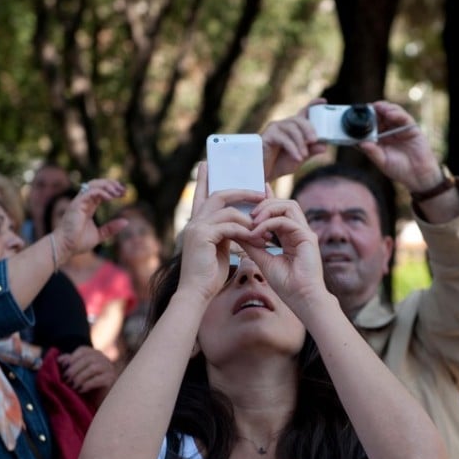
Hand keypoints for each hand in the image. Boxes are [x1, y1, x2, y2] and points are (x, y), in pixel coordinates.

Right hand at [53, 179, 126, 261]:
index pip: (101, 191)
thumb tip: (126, 222)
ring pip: (93, 185)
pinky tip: (110, 198)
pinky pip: (89, 193)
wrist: (66, 247)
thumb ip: (111, 228)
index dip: (113, 189)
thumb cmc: (78, 242)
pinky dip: (101, 193)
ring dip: (107, 186)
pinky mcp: (76, 205)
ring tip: (118, 192)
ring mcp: (79, 202)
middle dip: (111, 184)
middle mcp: (83, 202)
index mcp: (88, 207)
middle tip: (124, 190)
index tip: (124, 193)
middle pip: (97, 184)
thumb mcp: (99, 235)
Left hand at [60, 346, 117, 402]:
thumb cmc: (85, 385)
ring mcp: (109, 369)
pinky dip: (88, 384)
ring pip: (94, 368)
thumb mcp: (76, 373)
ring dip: (80, 377)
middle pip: (88, 359)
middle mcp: (103, 359)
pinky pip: (99, 379)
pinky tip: (81, 390)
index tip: (63, 367)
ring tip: (73, 386)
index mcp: (95, 354)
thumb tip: (59, 359)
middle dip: (74, 369)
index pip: (83, 350)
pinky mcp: (111, 380)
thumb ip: (69, 364)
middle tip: (66, 379)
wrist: (99, 401)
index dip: (72, 357)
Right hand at [178, 162, 267, 300]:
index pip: (202, 195)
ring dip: (250, 219)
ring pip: (228, 211)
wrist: (196, 294)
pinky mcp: (203, 236)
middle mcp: (194, 222)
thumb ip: (225, 233)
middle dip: (242, 192)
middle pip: (219, 195)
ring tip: (265, 228)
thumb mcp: (219, 249)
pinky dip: (245, 231)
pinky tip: (257, 239)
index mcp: (196, 224)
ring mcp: (196, 228)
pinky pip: (230, 226)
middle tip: (261, 193)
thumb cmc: (209, 276)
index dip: (205, 179)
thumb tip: (239, 224)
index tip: (207, 164)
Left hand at [243, 198, 327, 318]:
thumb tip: (235, 231)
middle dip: (265, 204)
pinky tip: (257, 233)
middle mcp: (300, 231)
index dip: (267, 201)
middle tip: (248, 215)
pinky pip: (285, 221)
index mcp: (292, 236)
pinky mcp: (307, 237)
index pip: (280, 211)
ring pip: (288, 206)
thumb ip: (251, 244)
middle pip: (285, 203)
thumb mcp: (262, 259)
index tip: (250, 198)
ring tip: (252, 221)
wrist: (301, 299)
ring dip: (267, 210)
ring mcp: (305, 233)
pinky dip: (268, 224)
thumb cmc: (286, 284)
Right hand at [261, 99, 328, 180]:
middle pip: (298, 119)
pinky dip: (292, 148)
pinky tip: (297, 158)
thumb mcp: (300, 158)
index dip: (313, 105)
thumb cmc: (280, 164)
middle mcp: (284, 125)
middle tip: (315, 140)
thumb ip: (311, 151)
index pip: (304, 113)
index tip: (324, 101)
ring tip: (304, 156)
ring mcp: (275, 128)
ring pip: (291, 128)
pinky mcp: (267, 136)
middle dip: (309, 129)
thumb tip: (324, 146)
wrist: (263, 174)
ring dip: (300, 142)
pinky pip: (283, 138)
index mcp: (293, 128)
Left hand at [356, 101, 440, 192]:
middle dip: (373, 110)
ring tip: (378, 107)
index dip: (364, 119)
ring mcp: (400, 128)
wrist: (418, 176)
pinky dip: (397, 113)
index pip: (370, 125)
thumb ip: (372, 152)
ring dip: (384, 108)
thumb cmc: (399, 170)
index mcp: (380, 139)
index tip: (356, 115)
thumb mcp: (382, 162)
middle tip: (367, 108)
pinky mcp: (411, 128)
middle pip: (380, 115)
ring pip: (391, 112)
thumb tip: (360, 143)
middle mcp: (389, 131)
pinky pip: (404, 117)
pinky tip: (390, 114)